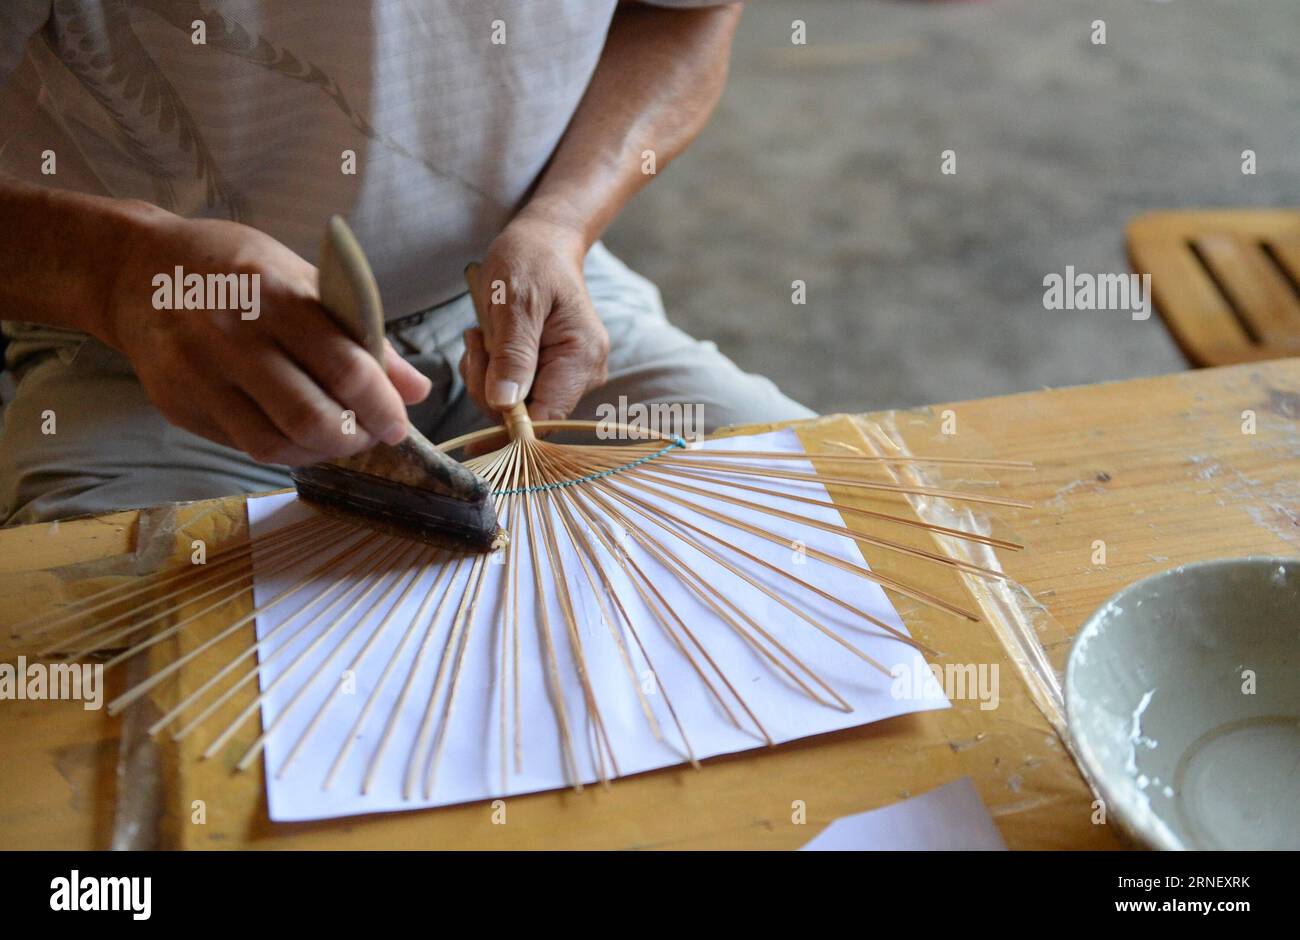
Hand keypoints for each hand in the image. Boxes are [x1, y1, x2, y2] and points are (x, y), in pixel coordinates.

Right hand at [101, 212, 430, 465]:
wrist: (134, 271)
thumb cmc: (235, 269)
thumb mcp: (301, 278)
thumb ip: (361, 335)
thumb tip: (417, 391)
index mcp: (272, 293)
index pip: (344, 366)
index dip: (382, 406)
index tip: (399, 424)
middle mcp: (230, 336)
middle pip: (310, 416)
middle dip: (354, 437)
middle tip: (371, 434)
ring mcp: (197, 374)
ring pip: (275, 444)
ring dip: (321, 452)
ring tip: (340, 438)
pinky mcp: (177, 405)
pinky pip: (244, 445)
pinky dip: (285, 450)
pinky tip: (301, 437)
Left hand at [460, 216, 608, 422]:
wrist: (543, 244)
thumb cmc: (530, 261)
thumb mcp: (514, 301)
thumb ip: (512, 354)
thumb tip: (505, 403)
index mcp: (581, 358)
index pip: (546, 417)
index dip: (508, 423)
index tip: (477, 389)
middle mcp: (584, 374)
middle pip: (528, 416)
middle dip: (489, 389)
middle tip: (475, 344)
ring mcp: (570, 376)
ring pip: (516, 407)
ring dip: (486, 379)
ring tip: (481, 337)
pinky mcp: (553, 374)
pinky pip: (515, 393)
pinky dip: (492, 375)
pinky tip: (489, 345)